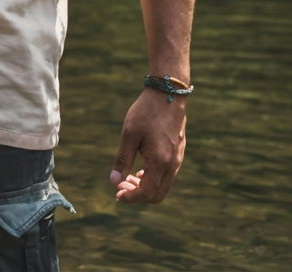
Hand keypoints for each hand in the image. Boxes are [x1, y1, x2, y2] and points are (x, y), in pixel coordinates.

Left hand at [109, 89, 186, 203]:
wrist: (167, 93)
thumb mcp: (129, 134)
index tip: (117, 194)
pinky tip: (141, 168)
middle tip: (121, 184)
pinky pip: (167, 175)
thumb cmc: (146, 112)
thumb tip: (114, 181)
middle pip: (157, 195)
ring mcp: (177, 159)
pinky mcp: (178, 153)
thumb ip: (122, 159)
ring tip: (128, 176)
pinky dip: (153, 178)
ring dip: (145, 187)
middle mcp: (172, 164)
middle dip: (138, 195)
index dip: (130, 198)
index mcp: (160, 161)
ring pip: (163, 186)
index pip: (146, 193)